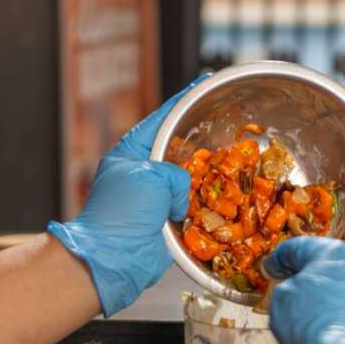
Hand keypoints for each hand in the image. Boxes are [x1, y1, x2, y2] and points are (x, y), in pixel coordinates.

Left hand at [49, 77, 206, 315]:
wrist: (113, 259)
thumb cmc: (122, 213)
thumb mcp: (150, 178)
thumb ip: (175, 174)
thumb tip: (182, 198)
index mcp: (131, 153)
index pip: (161, 119)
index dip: (183, 101)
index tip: (203, 84)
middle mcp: (143, 173)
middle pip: (179, 148)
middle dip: (201, 138)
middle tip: (226, 123)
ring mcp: (155, 198)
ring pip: (189, 178)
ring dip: (207, 174)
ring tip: (231, 160)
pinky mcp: (166, 221)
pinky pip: (192, 205)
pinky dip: (206, 204)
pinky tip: (225, 196)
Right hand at [263, 237, 344, 343]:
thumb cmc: (314, 330)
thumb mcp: (281, 299)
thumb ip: (288, 285)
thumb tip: (293, 288)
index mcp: (335, 254)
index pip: (303, 247)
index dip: (282, 257)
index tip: (274, 266)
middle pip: (335, 268)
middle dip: (314, 278)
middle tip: (295, 290)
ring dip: (336, 302)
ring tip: (317, 321)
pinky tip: (338, 339)